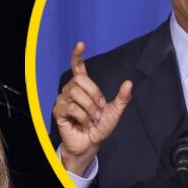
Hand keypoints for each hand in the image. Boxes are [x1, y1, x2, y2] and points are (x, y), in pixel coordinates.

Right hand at [52, 41, 131, 174]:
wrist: (90, 144)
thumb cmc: (99, 128)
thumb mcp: (115, 112)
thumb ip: (122, 98)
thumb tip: (129, 82)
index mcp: (83, 87)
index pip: (77, 67)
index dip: (77, 55)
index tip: (81, 44)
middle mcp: (71, 90)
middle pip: (80, 80)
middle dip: (94, 95)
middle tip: (99, 110)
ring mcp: (63, 100)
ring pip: (76, 93)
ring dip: (89, 108)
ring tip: (92, 119)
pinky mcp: (58, 112)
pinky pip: (71, 107)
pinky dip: (82, 117)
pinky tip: (85, 123)